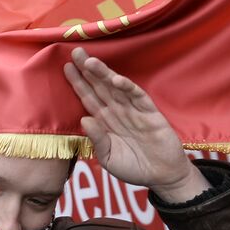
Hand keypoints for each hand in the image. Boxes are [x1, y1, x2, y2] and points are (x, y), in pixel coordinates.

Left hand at [62, 48, 207, 201]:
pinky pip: (138, 98)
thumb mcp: (109, 158)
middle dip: (88, 71)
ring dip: (104, 75)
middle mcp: (118, 111)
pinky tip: (116, 79)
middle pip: (100, 87)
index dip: (78, 83)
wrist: (163, 177)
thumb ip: (98, 140)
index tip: (66, 67)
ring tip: (90, 62)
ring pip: (116, 88)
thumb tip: (84, 119)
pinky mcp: (150, 114)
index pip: (89, 98)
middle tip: (75, 52)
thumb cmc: (134, 167)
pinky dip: (128, 88)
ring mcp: (134, 111)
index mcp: (105, 121)